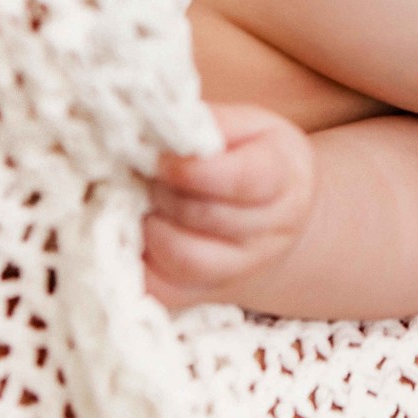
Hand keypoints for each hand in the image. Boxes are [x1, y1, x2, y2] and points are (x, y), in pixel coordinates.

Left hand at [142, 104, 314, 311]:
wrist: (278, 218)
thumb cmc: (255, 160)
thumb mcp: (249, 126)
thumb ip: (210, 123)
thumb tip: (158, 122)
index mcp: (283, 179)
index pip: (244, 180)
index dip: (194, 170)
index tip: (163, 158)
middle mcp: (270, 231)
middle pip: (208, 217)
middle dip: (164, 192)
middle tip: (146, 173)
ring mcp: (240, 270)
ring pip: (186, 259)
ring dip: (151, 227)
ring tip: (142, 203)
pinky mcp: (203, 295)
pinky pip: (162, 289)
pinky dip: (138, 262)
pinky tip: (134, 235)